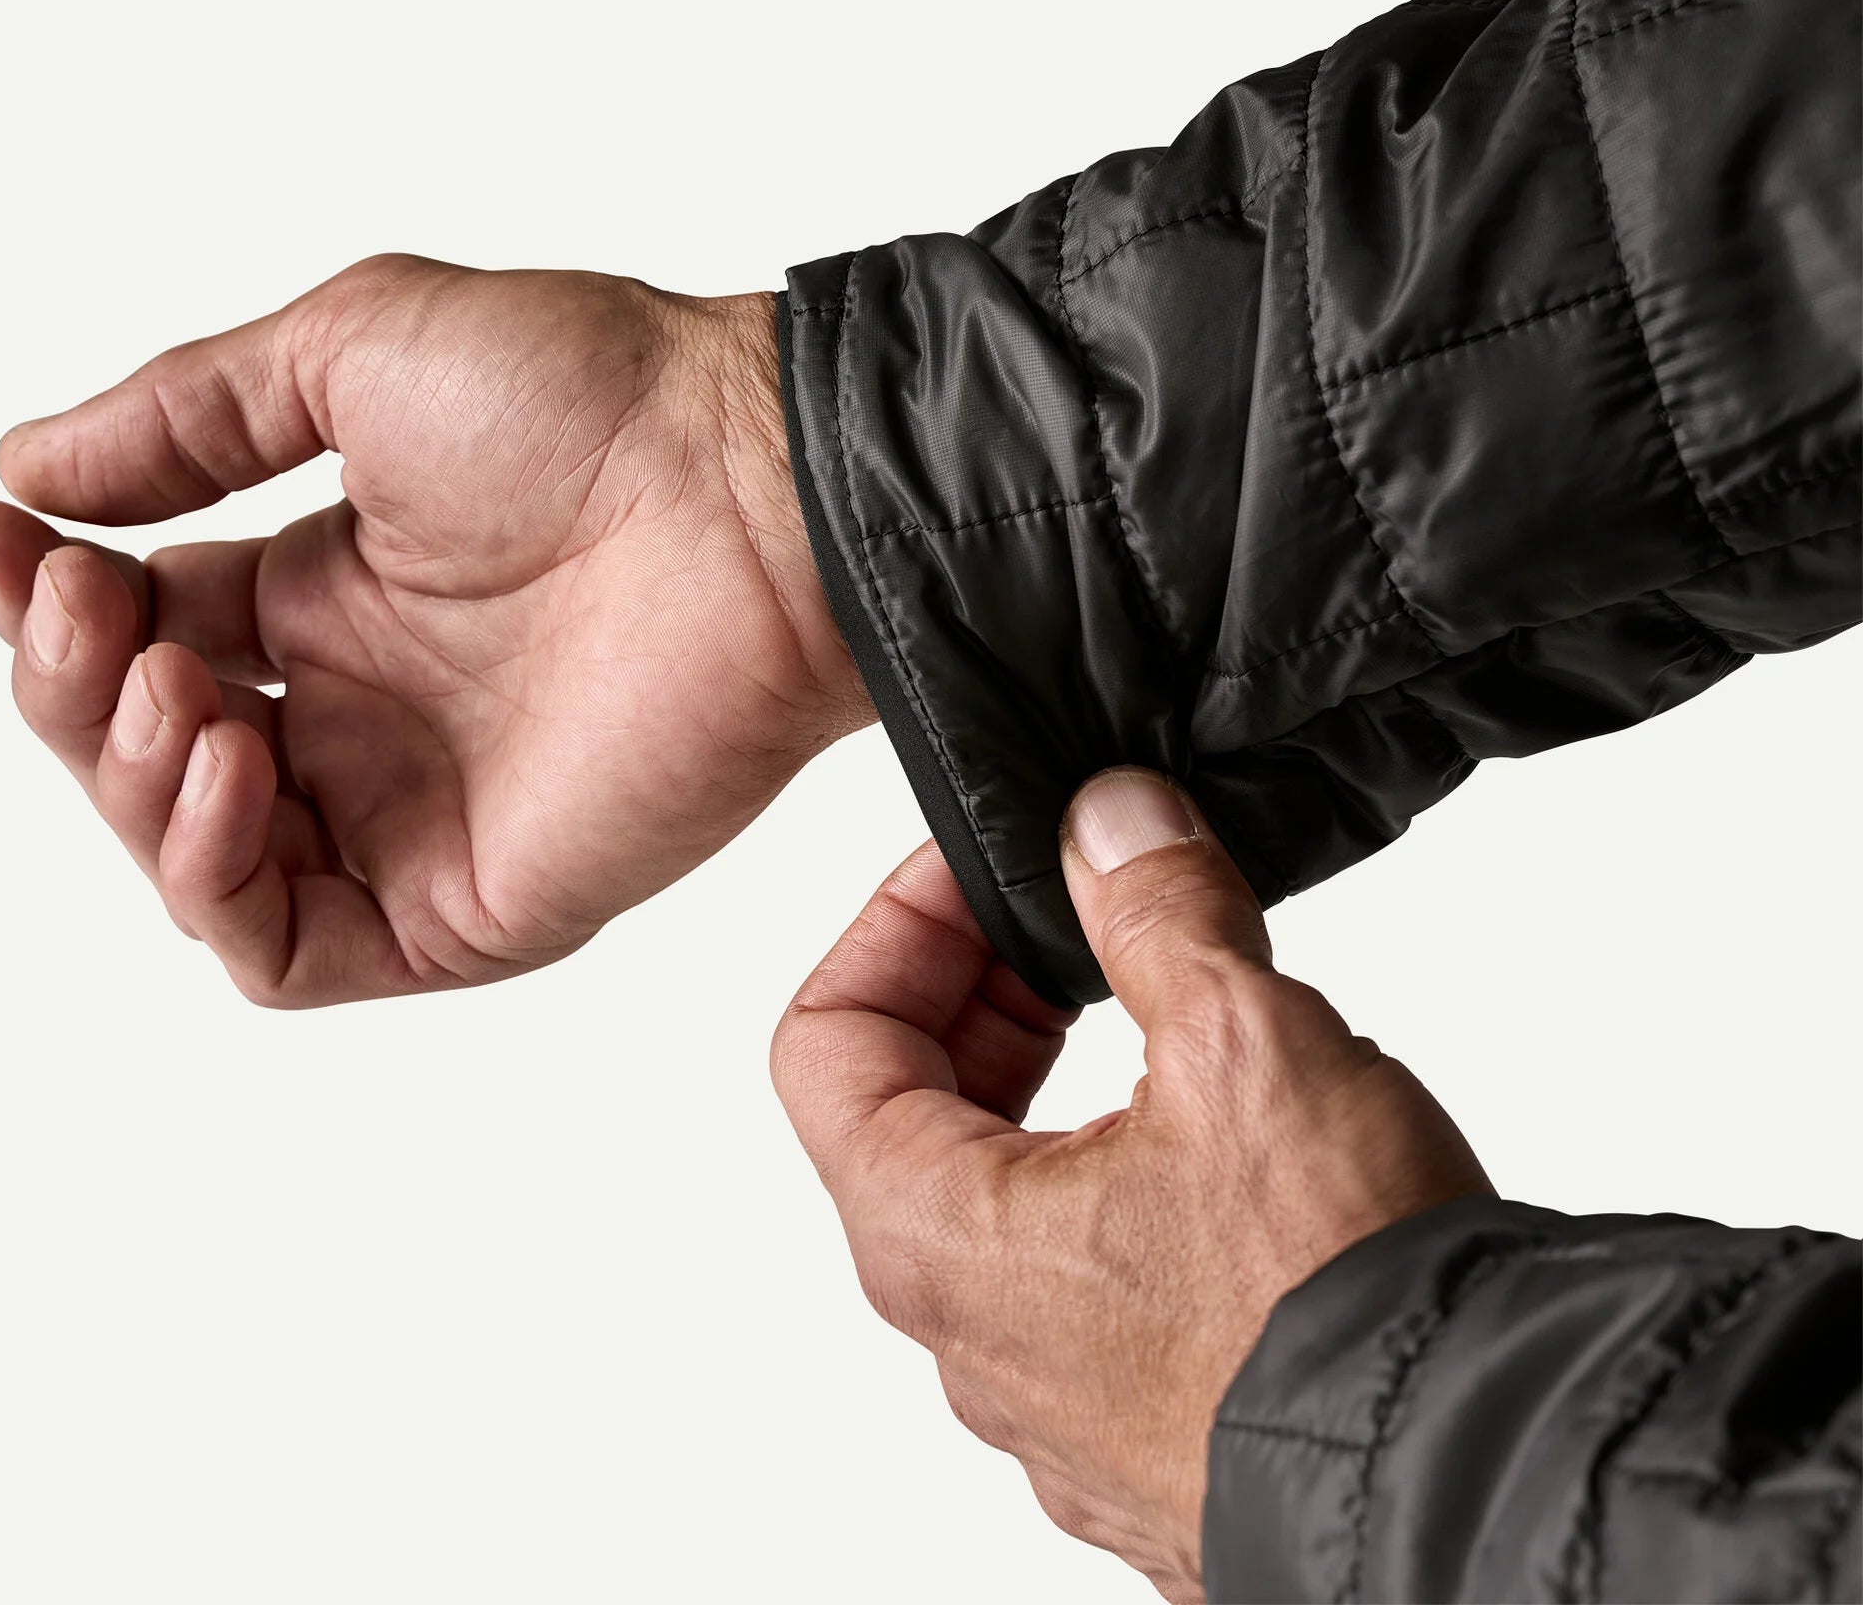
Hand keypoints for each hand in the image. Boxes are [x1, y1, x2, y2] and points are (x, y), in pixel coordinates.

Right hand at [0, 256, 870, 1005]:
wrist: (755, 490)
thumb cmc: (599, 400)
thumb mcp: (352, 354)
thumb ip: (186, 419)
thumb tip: (27, 464)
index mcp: (340, 589)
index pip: (145, 628)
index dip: (52, 598)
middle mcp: (371, 707)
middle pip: (149, 751)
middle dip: (73, 688)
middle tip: (84, 605)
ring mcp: (417, 809)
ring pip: (200, 860)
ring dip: (129, 782)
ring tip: (169, 686)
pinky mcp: (473, 900)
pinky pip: (293, 951)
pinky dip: (216, 883)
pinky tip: (227, 769)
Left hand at [771, 768, 1489, 1600]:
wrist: (1482, 1483)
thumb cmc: (1338, 1303)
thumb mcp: (1244, 1044)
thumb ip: (1158, 911)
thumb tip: (1113, 823)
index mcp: (939, 1239)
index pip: (825, 1043)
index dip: (897, 926)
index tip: (985, 869)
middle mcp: (973, 1336)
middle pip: (907, 1113)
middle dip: (985, 989)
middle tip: (1076, 921)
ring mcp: (1057, 1395)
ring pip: (1004, 1194)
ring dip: (1058, 1078)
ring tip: (1162, 1010)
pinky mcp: (1144, 1421)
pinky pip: (1086, 1271)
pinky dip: (1121, 1170)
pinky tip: (1223, 1134)